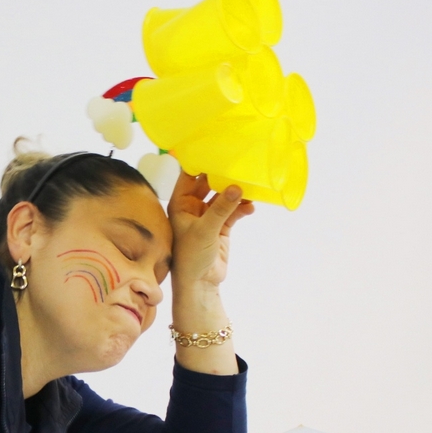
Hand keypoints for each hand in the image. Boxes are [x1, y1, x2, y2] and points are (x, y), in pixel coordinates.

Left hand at [167, 172, 253, 286]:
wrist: (200, 284)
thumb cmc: (191, 257)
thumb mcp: (205, 230)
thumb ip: (221, 208)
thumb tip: (236, 187)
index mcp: (180, 204)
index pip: (188, 176)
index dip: (200, 162)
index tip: (216, 148)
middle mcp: (193, 207)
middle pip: (209, 183)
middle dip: (223, 175)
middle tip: (239, 163)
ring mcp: (208, 216)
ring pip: (223, 197)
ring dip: (236, 193)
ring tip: (250, 186)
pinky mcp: (221, 226)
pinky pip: (233, 211)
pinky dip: (242, 208)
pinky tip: (251, 208)